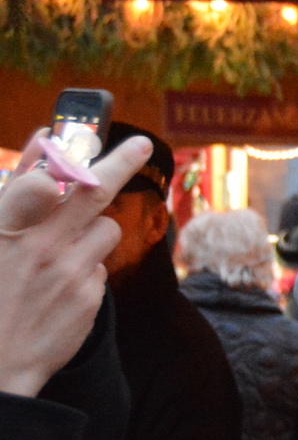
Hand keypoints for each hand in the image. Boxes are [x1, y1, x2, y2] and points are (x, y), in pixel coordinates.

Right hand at [0, 134, 150, 396]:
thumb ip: (15, 191)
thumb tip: (44, 141)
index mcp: (4, 230)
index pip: (40, 182)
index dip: (58, 160)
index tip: (67, 143)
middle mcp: (38, 248)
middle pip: (93, 193)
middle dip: (122, 162)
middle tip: (142, 144)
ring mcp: (68, 274)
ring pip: (106, 229)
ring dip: (92, 230)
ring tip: (62, 250)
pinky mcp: (89, 298)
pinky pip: (100, 266)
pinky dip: (86, 267)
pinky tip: (60, 286)